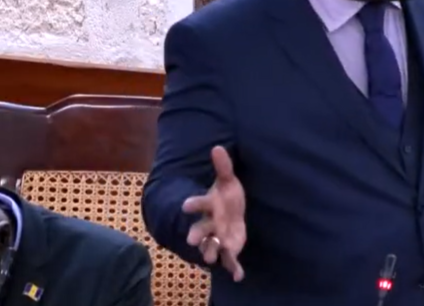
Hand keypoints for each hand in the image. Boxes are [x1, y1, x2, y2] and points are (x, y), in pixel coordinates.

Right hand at [183, 146, 246, 280]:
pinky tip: (239, 276)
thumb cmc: (226, 197)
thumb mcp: (227, 181)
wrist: (230, 214)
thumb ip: (223, 167)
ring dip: (210, 252)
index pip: (198, 204)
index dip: (192, 204)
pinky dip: (233, 268)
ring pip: (211, 246)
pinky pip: (230, 259)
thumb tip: (218, 147)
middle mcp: (210, 223)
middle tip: (192, 240)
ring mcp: (218, 237)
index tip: (185, 205)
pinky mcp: (228, 248)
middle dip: (196, 235)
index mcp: (209, 205)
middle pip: (200, 230)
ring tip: (209, 259)